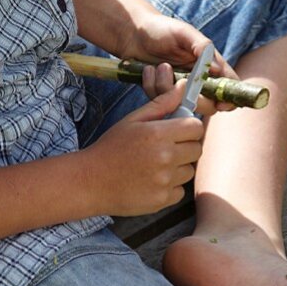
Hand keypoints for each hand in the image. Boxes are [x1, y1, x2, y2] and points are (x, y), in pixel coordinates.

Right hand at [80, 83, 204, 215]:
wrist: (90, 181)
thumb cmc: (111, 148)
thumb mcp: (133, 120)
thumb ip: (161, 104)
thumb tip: (182, 86)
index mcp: (158, 133)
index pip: (196, 127)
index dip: (189, 128)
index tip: (178, 131)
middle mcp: (165, 157)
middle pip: (196, 149)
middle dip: (185, 147)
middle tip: (165, 148)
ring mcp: (164, 180)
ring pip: (189, 171)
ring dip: (178, 168)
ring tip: (155, 166)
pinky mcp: (162, 200)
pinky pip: (179, 191)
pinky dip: (170, 187)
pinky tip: (151, 181)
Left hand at [128, 14, 238, 113]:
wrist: (133, 32)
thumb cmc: (162, 28)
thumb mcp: (184, 32)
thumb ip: (202, 47)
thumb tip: (218, 69)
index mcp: (210, 65)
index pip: (229, 86)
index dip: (229, 99)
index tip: (221, 104)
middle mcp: (198, 80)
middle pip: (209, 105)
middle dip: (194, 98)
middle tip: (180, 82)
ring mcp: (179, 89)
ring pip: (182, 105)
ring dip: (168, 88)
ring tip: (160, 66)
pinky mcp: (162, 94)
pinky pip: (161, 102)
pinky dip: (152, 87)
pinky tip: (148, 70)